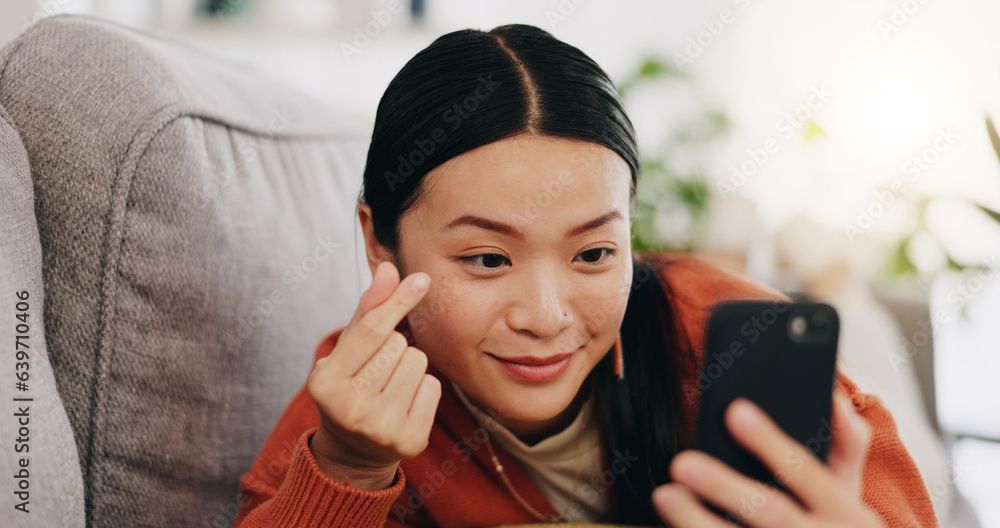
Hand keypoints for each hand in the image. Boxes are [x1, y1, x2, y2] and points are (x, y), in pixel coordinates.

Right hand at [307, 261, 441, 489]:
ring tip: (390, 387)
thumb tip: (388, 268)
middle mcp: (349, 408)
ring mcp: (379, 428)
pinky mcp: (408, 441)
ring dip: (410, 367)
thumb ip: (368, 311)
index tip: (421, 279)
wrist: (354, 453)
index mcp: (324, 381)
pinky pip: (433, 387)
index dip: (397, 301)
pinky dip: (423, 389)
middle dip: (395, 347)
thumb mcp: (347, 351)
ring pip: (418, 362)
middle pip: (398, 345)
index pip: (371, 330)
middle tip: (377, 371)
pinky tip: (404, 404)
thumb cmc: (350, 388)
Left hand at [652, 390, 883, 526]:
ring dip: (698, 521)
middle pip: (769, 511)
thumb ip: (845, 444)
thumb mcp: (852, 496)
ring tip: (665, 495)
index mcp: (846, 513)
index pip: (806, 472)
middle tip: (682, 462)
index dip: (770, 442)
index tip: (736, 412)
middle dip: (724, 485)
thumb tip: (833, 397)